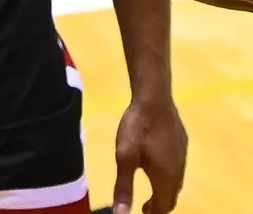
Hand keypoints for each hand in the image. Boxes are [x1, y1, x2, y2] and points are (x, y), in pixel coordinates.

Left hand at [113, 96, 187, 213]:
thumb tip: (120, 213)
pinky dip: (169, 178)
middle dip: (160, 206)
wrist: (155, 101)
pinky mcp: (182, 145)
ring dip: (165, 192)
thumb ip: (123, 187)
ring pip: (176, 183)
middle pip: (171, 197)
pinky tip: (159, 169)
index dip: (154, 213)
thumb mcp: (125, 158)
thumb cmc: (137, 129)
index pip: (163, 206)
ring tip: (152, 194)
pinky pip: (178, 169)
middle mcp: (178, 172)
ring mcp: (183, 158)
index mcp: (165, 179)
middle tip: (146, 210)